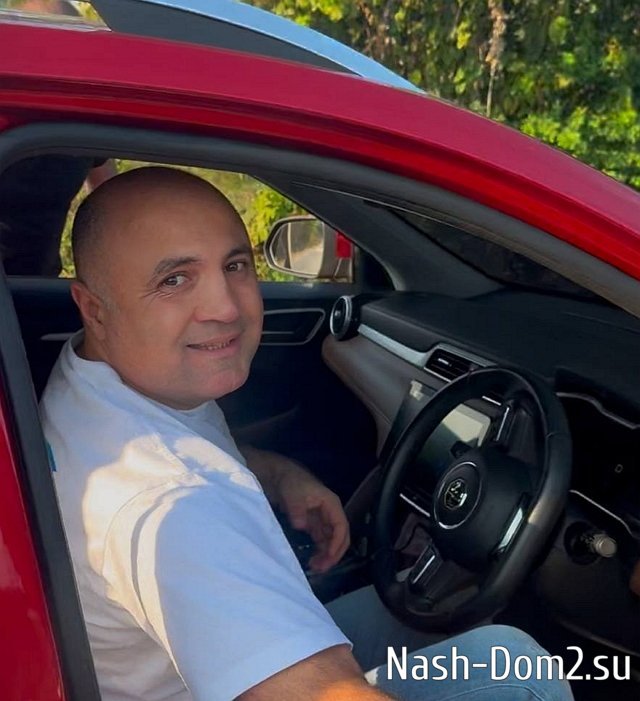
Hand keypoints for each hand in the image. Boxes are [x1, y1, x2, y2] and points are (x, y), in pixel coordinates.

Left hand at [239, 446, 349, 573]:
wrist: (279, 476)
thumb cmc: (290, 482)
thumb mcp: (293, 494)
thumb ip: (297, 510)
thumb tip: (301, 526)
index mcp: (331, 504)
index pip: (341, 526)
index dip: (337, 543)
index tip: (329, 557)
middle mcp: (330, 513)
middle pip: (340, 536)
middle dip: (334, 553)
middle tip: (322, 568)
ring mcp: (322, 519)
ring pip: (331, 541)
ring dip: (326, 555)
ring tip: (315, 568)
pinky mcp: (313, 524)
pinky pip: (321, 541)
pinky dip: (319, 551)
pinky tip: (312, 561)